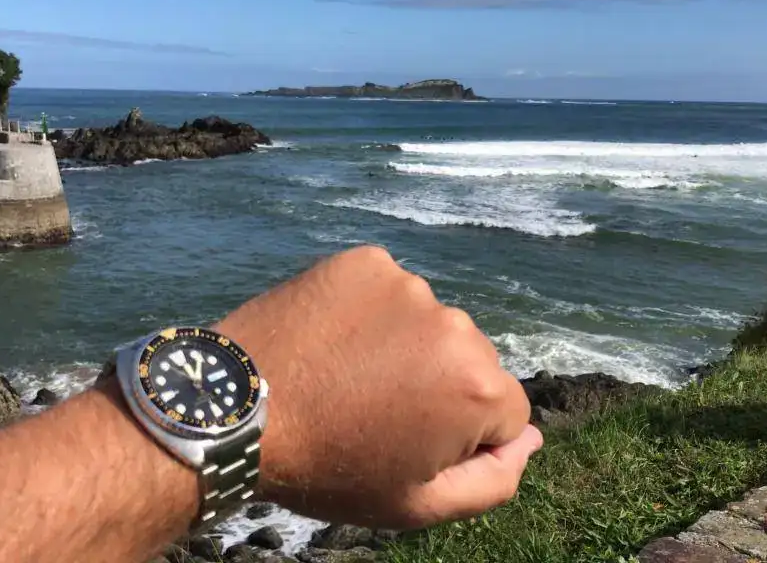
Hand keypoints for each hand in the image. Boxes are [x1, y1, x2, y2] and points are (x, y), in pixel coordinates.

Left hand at [215, 246, 541, 528]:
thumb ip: (494, 480)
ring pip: (429, 325)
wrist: (234, 411)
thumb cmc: (328, 467)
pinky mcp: (366, 262)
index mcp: (479, 386)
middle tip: (372, 412)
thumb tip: (532, 439)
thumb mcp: (417, 504)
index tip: (405, 442)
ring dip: (404, 348)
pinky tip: (334, 342)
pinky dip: (370, 314)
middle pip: (471, 363)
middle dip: (437, 387)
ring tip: (347, 378)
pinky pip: (389, 292)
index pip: (506, 413)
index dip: (458, 437)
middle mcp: (456, 324)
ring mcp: (408, 286)